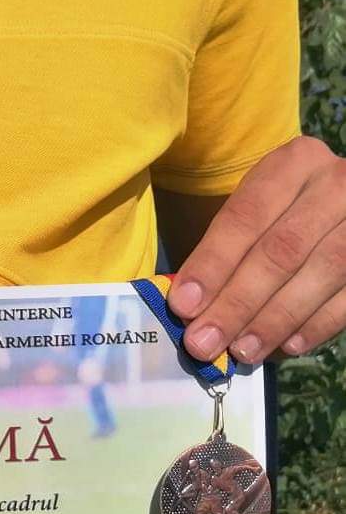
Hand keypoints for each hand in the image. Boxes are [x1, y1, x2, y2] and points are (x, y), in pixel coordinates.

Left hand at [169, 136, 345, 364]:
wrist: (339, 205)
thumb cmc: (280, 213)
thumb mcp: (253, 210)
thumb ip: (222, 251)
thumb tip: (189, 307)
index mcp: (293, 162)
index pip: (245, 216)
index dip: (212, 264)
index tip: (183, 306)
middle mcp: (336, 182)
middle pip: (282, 249)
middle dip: (237, 303)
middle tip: (203, 342)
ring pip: (323, 272)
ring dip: (276, 320)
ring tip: (241, 351)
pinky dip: (318, 325)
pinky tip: (287, 347)